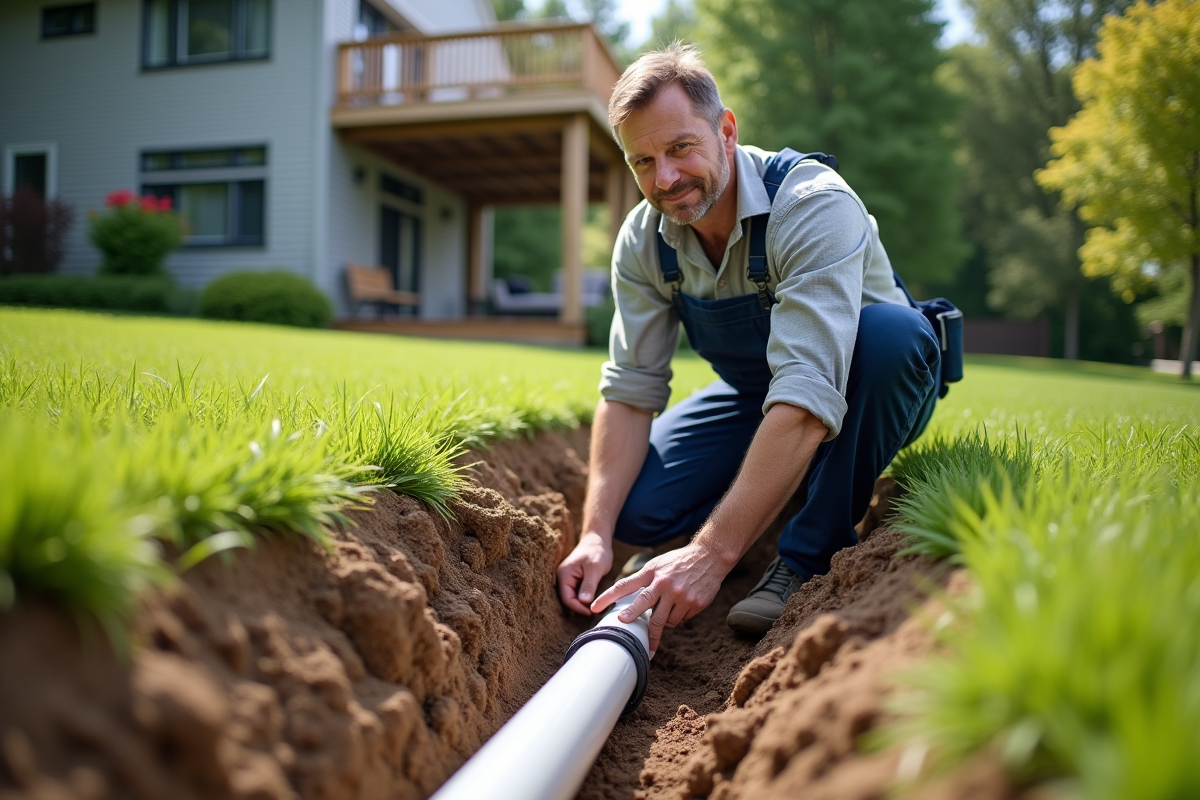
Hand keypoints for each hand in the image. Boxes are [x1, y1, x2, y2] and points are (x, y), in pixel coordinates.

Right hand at [556, 532, 613, 614]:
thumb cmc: (596, 551)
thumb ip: (588, 584)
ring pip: (573, 598)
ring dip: (582, 604)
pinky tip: (593, 602)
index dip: (577, 607)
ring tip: (594, 609)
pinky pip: (577, 594)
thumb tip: (583, 601)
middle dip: (579, 608)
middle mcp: (563, 578)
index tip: (590, 612)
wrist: (598, 540)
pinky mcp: (575, 581)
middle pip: (568, 599)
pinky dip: (584, 599)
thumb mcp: (594, 568)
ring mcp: (568, 579)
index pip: (566, 598)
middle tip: (594, 613)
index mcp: (564, 574)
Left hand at [590, 543, 729, 656]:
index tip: (594, 607)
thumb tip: (633, 606)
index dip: (608, 597)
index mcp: (651, 572)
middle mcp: (664, 583)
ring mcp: (680, 594)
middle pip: (643, 605)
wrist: (710, 556)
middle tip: (621, 625)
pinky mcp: (694, 604)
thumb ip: (645, 581)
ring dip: (663, 620)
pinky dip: (679, 616)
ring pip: (664, 620)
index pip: (625, 585)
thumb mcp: (658, 564)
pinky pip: (680, 620)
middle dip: (631, 616)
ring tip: (671, 607)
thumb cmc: (679, 562)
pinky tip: (685, 603)